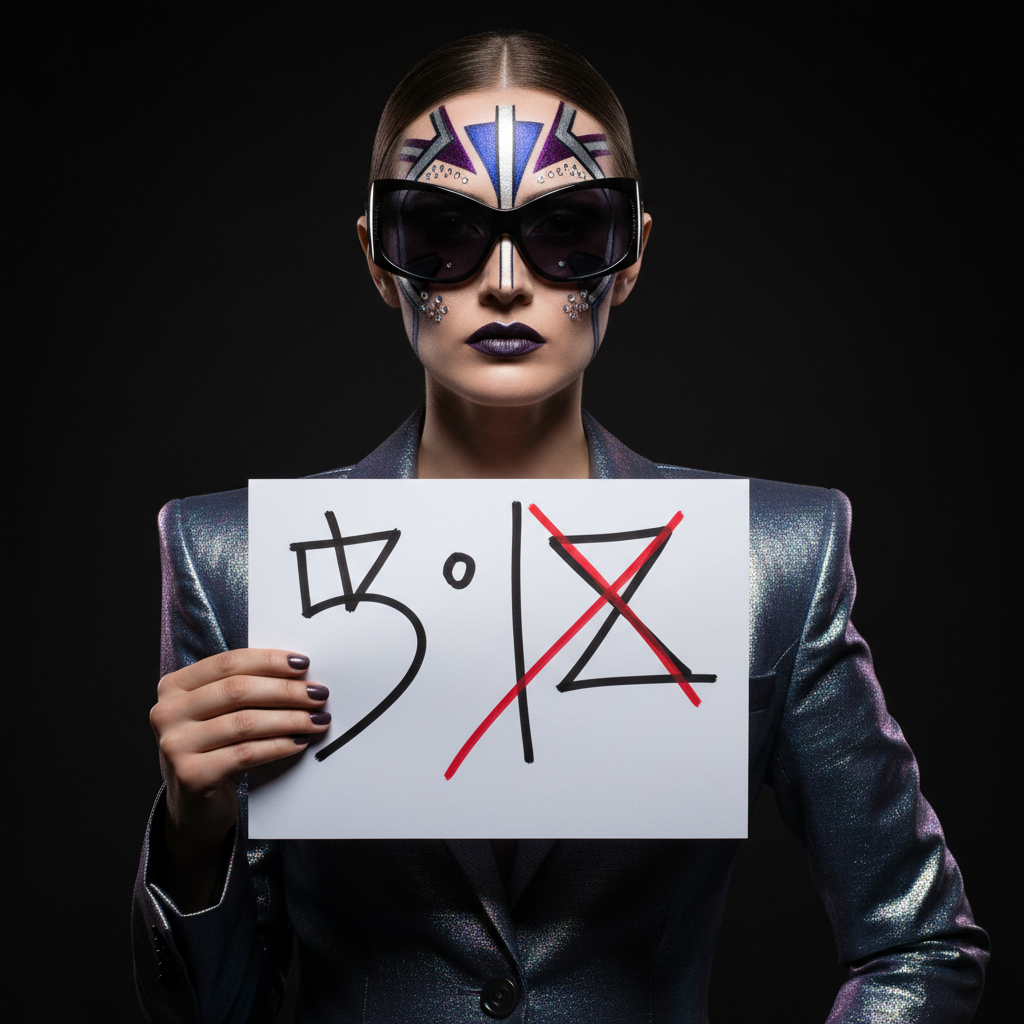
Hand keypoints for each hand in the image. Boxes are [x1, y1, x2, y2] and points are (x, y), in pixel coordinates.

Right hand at [149, 649, 329, 908]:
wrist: (193, 807)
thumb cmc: (215, 749)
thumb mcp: (220, 713)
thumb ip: (246, 688)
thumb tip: (301, 673)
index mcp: (174, 686)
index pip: (228, 663)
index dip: (269, 660)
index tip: (304, 664)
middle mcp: (166, 712)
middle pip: (237, 690)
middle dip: (286, 690)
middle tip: (319, 694)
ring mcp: (175, 745)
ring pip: (245, 723)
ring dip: (290, 719)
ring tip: (317, 719)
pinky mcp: (190, 775)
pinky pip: (245, 754)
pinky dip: (278, 746)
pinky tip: (299, 743)